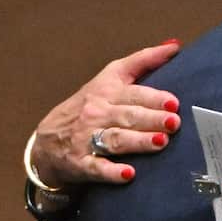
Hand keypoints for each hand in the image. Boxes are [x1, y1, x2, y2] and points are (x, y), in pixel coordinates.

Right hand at [31, 40, 182, 187]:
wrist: (47, 140)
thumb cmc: (89, 106)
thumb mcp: (110, 78)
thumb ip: (142, 62)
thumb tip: (174, 46)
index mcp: (107, 91)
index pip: (133, 93)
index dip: (153, 97)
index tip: (174, 102)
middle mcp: (97, 113)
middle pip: (127, 115)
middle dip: (151, 119)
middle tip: (174, 123)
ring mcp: (87, 138)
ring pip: (115, 139)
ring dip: (138, 141)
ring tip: (160, 142)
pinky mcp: (80, 163)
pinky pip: (96, 168)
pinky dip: (111, 172)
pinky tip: (128, 174)